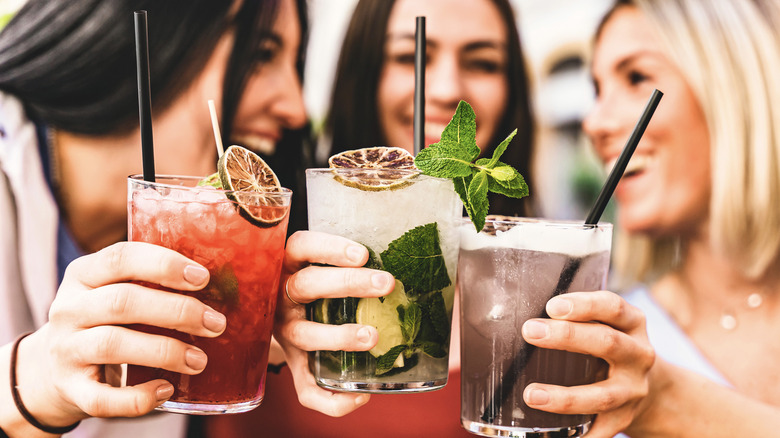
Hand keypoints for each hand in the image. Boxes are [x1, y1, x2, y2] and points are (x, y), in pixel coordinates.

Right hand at [14, 242, 225, 426]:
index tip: (202, 278)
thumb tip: (218, 286)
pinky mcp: (70, 389)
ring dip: (165, 351)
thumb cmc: (103, 321)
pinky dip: (137, 398)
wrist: (50, 368)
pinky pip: (102, 398)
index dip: (164, 265)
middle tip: (215, 323)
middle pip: (123, 302)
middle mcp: (69, 309)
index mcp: (83, 275)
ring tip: (199, 359)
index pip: (121, 258)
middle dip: (177, 311)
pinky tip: (166, 390)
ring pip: (113, 344)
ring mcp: (66, 350)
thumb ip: (150, 282)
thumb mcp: (113, 290)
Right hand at [274, 231, 394, 416]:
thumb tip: (416, 263)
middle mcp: (282, 297)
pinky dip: (331, 399)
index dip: (329, 249)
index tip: (363, 254)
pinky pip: (305, 389)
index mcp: (289, 265)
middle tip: (386, 283)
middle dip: (348, 284)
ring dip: (339, 336)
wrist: (271, 315)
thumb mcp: (320, 265)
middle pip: (307, 285)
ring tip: (372, 336)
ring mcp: (285, 333)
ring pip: (304, 334)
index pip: (302, 246)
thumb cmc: (316, 283)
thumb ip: (353, 263)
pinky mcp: (294, 365)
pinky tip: (361, 396)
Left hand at [520, 291, 654, 436]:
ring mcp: (632, 391)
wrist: (649, 386)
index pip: (612, 307)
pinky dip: (580, 436)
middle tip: (529, 331)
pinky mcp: (623, 419)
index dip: (583, 304)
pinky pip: (600, 431)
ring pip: (601, 395)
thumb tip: (510, 308)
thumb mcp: (604, 323)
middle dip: (566, 337)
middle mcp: (638, 355)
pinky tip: (552, 437)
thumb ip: (573, 316)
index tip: (551, 305)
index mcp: (632, 323)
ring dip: (564, 397)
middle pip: (607, 343)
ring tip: (530, 394)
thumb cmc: (607, 345)